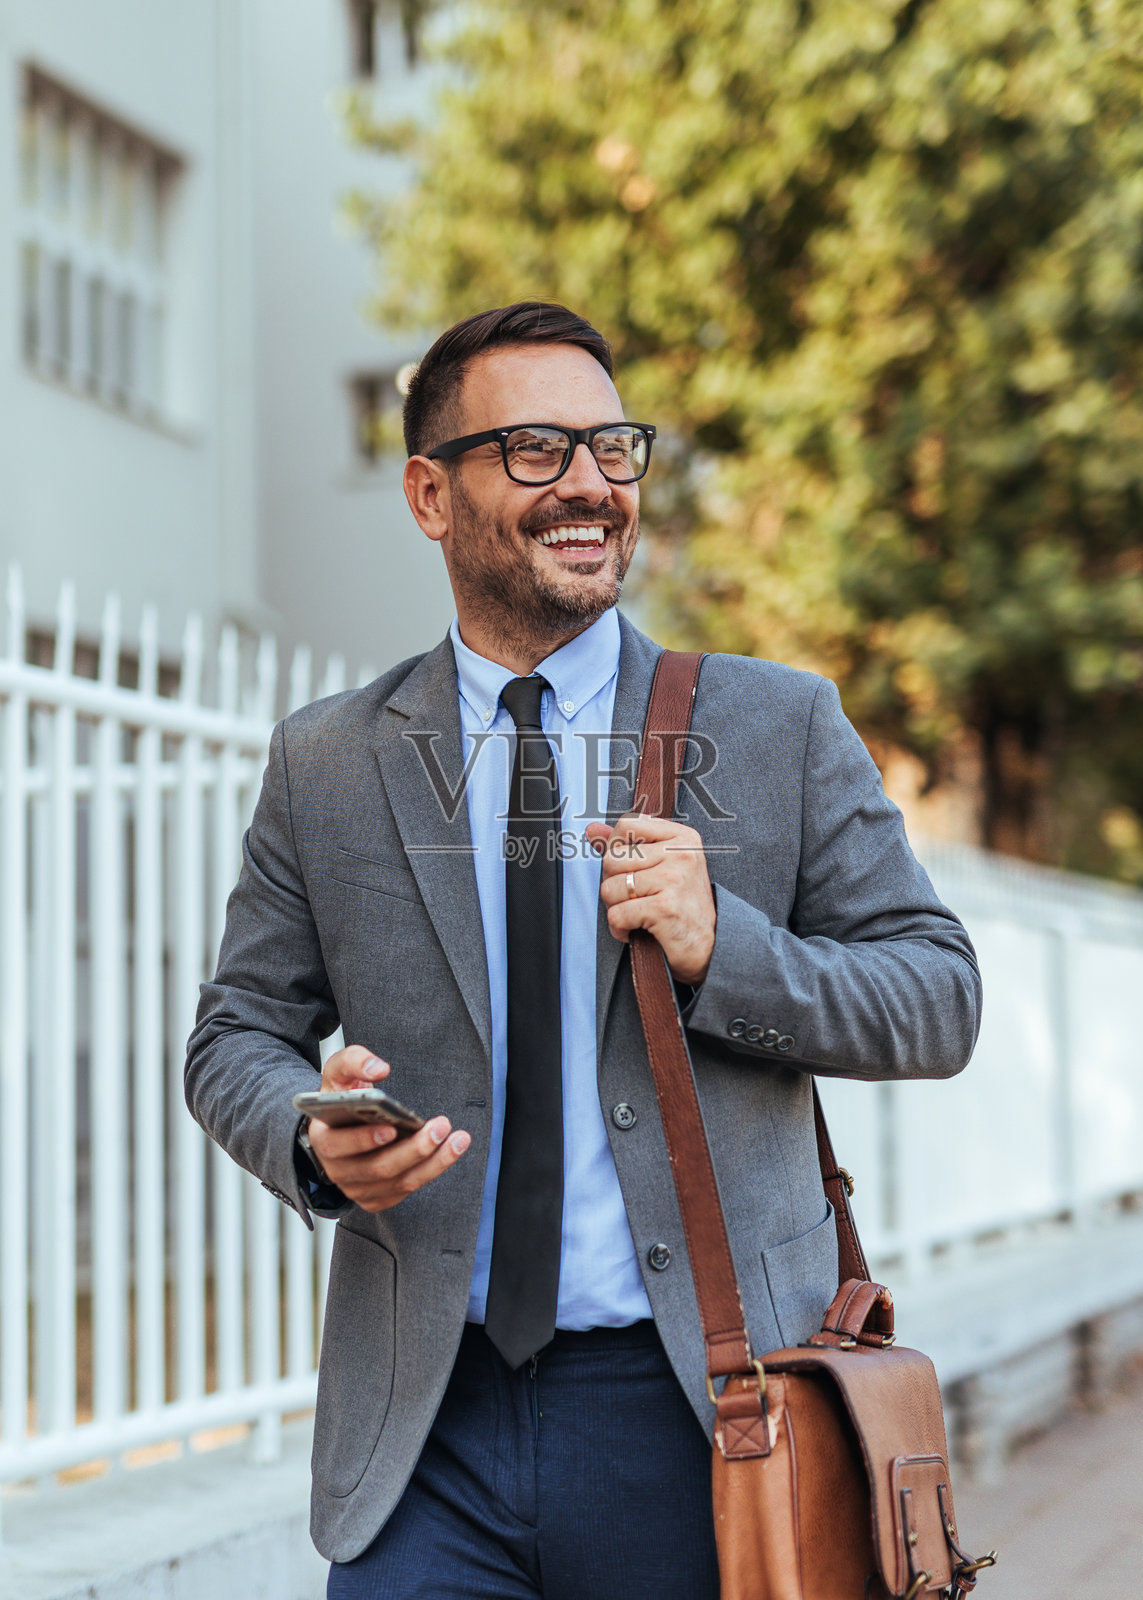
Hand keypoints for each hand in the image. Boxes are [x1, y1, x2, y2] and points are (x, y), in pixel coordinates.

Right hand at [305, 1046, 469, 1212]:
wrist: (342, 1124)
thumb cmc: (343, 1098)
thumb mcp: (339, 1072)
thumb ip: (354, 1061)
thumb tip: (378, 1068)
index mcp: (322, 1137)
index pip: (337, 1145)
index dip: (363, 1140)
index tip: (391, 1128)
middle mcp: (337, 1169)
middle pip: (377, 1167)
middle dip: (412, 1149)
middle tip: (439, 1127)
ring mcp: (357, 1187)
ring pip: (399, 1181)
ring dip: (433, 1161)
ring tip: (457, 1139)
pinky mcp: (378, 1197)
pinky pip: (408, 1188)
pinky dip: (432, 1170)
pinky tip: (450, 1150)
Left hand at [585, 813, 715, 985]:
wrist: (708, 948)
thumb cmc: (682, 906)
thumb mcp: (660, 867)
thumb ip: (626, 845)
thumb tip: (592, 829)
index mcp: (682, 838)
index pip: (626, 825)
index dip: (616, 850)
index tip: (631, 870)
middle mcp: (681, 854)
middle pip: (612, 859)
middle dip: (614, 884)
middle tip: (636, 899)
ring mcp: (674, 880)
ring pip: (610, 888)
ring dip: (616, 908)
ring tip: (637, 914)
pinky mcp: (665, 908)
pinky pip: (617, 914)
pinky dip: (619, 929)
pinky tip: (636, 930)